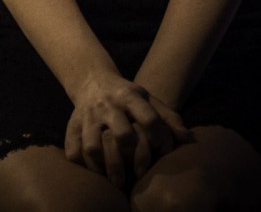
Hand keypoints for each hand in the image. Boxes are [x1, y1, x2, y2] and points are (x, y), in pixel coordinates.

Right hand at [64, 72, 191, 189]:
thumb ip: (169, 117)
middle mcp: (107, 105)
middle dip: (132, 156)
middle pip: (122, 135)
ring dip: (106, 166)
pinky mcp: (71, 126)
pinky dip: (83, 164)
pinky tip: (95, 169)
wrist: (92, 81)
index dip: (158, 137)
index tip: (159, 148)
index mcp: (129, 96)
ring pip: (93, 146)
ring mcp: (87, 116)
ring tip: (116, 180)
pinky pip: (73, 151)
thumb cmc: (127, 97)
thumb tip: (189, 139)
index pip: (149, 118)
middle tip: (137, 172)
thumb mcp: (149, 99)